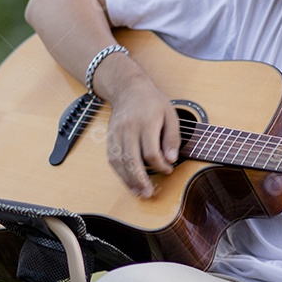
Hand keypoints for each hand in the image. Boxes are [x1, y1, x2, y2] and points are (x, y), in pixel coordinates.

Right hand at [105, 76, 179, 198]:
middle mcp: (128, 128)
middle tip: (149, 193)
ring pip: (119, 161)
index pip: (151, 152)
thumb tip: (171, 159)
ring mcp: (116, 133)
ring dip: (128, 180)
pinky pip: (112, 158)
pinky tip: (128, 181)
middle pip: (132, 159)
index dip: (161, 166)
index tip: (168, 169)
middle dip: (140, 180)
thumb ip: (172, 138)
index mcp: (146, 122)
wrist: (128, 88)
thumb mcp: (170, 115)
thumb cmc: (152, 102)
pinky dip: (119, 173)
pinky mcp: (110, 137)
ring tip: (138, 192)